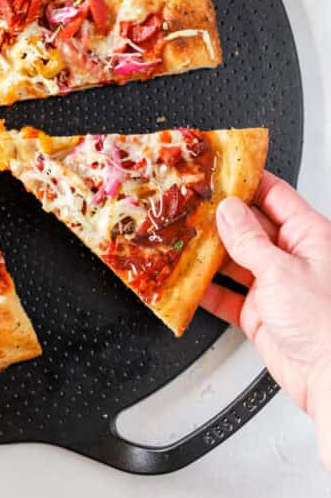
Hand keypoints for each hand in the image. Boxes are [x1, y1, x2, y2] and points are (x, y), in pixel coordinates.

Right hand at [201, 172, 330, 468]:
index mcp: (309, 237)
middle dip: (218, 218)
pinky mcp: (260, 314)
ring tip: (181, 239)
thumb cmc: (327, 326)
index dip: (246, 181)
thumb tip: (228, 211)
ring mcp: (275, 286)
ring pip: (233, 260)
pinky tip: (187, 282)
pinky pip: (226, 295)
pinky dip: (205, 290)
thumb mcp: (282, 271)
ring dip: (207, 254)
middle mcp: (292, 258)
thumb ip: (249, 240)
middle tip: (188, 206)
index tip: (217, 171)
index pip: (274, 196)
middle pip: (248, 227)